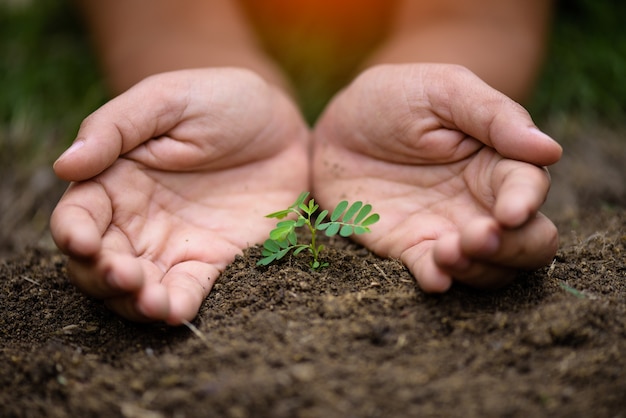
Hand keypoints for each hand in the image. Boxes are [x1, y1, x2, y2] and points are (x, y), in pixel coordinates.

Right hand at [51, 68, 308, 323]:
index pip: (79, 215)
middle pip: (101, 263)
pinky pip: (188, 291)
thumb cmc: (220, 101)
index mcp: (116, 179)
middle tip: (125, 275)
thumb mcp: (168, 99)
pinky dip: (177, 307)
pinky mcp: (214, 260)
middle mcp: (138, 220)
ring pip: (138, 287)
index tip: (84, 242)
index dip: (73, 233)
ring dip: (136, 303)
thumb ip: (116, 127)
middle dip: (104, 277)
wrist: (280, 125)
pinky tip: (175, 311)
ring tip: (151, 301)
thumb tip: (64, 166)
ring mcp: (175, 244)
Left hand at [312, 64, 561, 291]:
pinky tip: (433, 276)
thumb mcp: (441, 90)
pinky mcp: (409, 247)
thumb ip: (493, 116)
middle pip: (528, 242)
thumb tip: (550, 150)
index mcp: (496, 160)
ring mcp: (446, 228)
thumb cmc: (392, 98)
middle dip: (513, 249)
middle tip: (478, 238)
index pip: (529, 189)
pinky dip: (438, 280)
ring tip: (447, 251)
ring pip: (489, 268)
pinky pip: (433, 274)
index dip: (525, 204)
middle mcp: (480, 201)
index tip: (509, 212)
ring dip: (477, 269)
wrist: (335, 128)